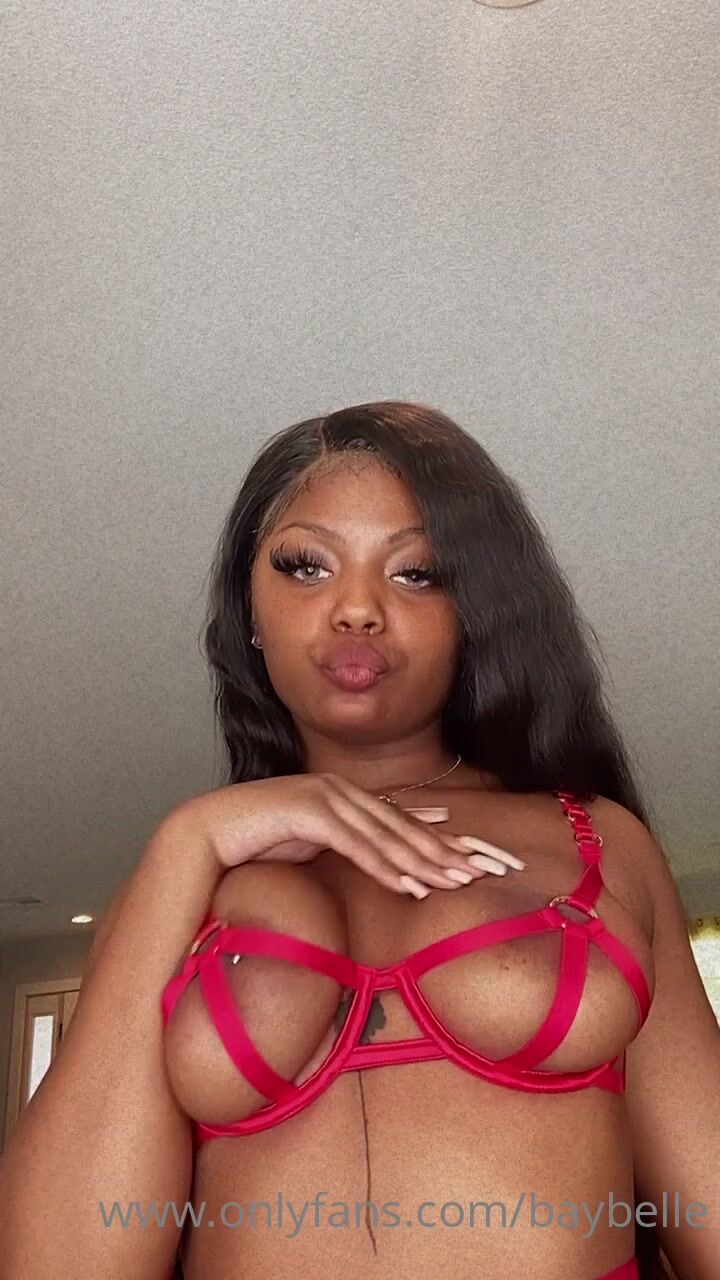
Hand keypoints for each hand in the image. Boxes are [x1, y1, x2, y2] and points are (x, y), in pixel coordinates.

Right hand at [177, 772, 524, 897]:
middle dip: (446, 851)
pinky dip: (385, 866)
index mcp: (345, 795)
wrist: (207, 830)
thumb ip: (347, 846)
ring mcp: (325, 796)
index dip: (442, 838)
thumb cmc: (257, 841)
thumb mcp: (311, 845)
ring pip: (385, 836)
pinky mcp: (308, 812)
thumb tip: (384, 860)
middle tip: (483, 872)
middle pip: (403, 826)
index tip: (477, 855)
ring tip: (455, 883)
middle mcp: (341, 790)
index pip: (402, 820)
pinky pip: (355, 845)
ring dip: (423, 861)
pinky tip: (409, 885)